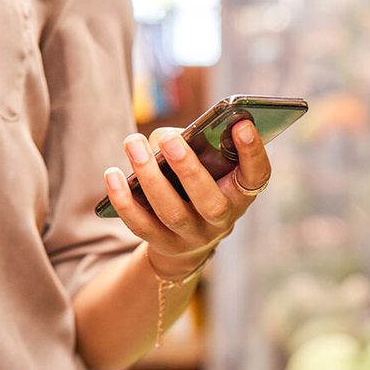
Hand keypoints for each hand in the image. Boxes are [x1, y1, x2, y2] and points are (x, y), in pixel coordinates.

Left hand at [103, 120, 270, 277]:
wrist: (188, 239)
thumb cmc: (200, 184)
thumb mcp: (210, 167)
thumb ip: (197, 147)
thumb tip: (165, 138)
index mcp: (241, 194)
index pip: (256, 175)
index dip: (252, 152)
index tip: (240, 124)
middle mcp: (222, 220)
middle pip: (208, 201)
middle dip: (188, 169)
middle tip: (169, 140)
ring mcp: (192, 237)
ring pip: (171, 212)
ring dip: (149, 176)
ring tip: (132, 143)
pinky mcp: (162, 245)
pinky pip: (140, 225)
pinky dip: (124, 199)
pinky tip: (112, 174)